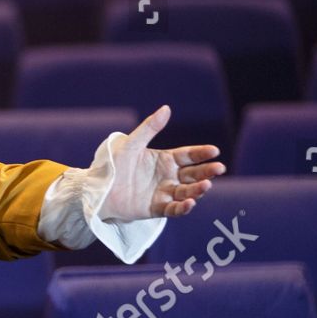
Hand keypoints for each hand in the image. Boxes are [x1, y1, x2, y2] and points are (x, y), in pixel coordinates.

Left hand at [97, 105, 225, 221]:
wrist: (97, 190)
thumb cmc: (112, 165)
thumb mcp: (131, 144)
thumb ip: (149, 128)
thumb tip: (167, 108)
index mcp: (165, 159)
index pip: (189, 155)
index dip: (202, 153)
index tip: (214, 150)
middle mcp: (168, 176)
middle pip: (193, 174)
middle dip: (207, 171)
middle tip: (219, 168)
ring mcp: (164, 193)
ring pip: (187, 191)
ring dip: (198, 189)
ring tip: (206, 185)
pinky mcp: (156, 208)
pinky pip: (173, 209)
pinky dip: (183, 207)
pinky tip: (190, 203)